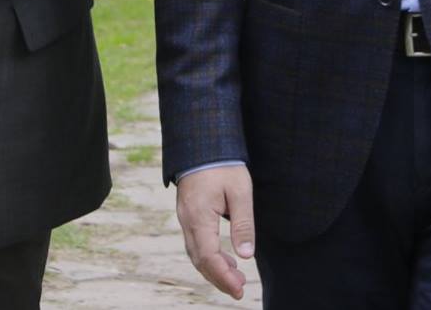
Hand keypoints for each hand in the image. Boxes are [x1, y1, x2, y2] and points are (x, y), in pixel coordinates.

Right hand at [175, 164, 255, 299]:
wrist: (202, 142)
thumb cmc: (223, 164)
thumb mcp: (240, 191)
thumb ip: (243, 223)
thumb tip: (246, 255)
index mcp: (198, 216)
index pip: (208, 256)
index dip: (223, 276)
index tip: (239, 289)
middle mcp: (187, 220)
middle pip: (199, 260)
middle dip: (219, 278)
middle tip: (240, 289)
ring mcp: (184, 217)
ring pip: (196, 253)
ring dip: (214, 269)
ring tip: (237, 278)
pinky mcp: (188, 214)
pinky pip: (195, 243)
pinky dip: (209, 257)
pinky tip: (226, 259)